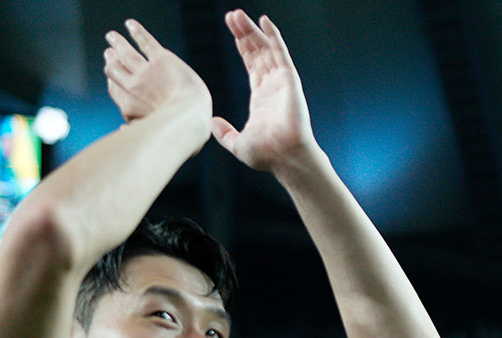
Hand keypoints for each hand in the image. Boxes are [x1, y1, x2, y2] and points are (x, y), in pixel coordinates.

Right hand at [103, 19, 210, 124]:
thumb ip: (135, 129)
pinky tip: (131, 24)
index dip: (112, 79)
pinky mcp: (161, 58)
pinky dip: (136, 31)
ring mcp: (146, 71)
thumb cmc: (175, 133)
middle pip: (114, 68)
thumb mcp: (151, 136)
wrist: (190, 117)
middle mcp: (133, 87)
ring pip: (124, 52)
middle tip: (110, 52)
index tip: (111, 72)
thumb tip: (121, 129)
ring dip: (117, 42)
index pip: (114, 88)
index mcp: (129, 107)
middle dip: (111, 59)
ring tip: (112, 36)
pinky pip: (144, 41)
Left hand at [211, 9, 317, 171]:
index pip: (251, 66)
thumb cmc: (267, 156)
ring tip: (238, 14)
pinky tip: (264, 21)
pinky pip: (281, 54)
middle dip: (244, 34)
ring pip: (265, 49)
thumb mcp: (237, 144)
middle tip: (232, 16)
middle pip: (257, 53)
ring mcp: (281, 82)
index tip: (232, 32)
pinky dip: (273, 37)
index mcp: (261, 98)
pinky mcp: (289, 81)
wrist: (286, 158)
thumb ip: (224, 133)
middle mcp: (272, 87)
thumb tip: (211, 122)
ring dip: (252, 31)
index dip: (242, 48)